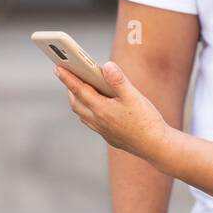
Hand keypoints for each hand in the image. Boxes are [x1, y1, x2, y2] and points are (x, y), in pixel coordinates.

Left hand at [55, 61, 169, 158]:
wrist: (155, 146)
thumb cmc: (146, 121)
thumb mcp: (134, 97)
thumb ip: (119, 80)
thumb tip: (106, 66)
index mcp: (101, 109)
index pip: (79, 90)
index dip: (67, 78)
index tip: (57, 67)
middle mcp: (97, 121)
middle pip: (76, 103)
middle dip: (70, 88)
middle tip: (67, 74)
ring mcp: (102, 130)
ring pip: (81, 114)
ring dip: (77, 100)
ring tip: (78, 88)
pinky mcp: (108, 136)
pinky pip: (90, 122)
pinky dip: (86, 111)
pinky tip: (94, 107)